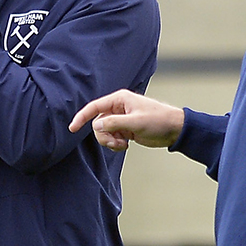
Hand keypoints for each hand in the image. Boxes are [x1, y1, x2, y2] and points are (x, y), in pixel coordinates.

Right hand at [68, 89, 184, 151]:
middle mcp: (118, 108)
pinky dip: (116, 144)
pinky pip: (111, 138)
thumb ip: (114, 123)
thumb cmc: (158, 120)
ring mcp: (121, 119)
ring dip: (110, 142)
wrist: (174, 129)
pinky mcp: (125, 129)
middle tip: (117, 143)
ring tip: (123, 145)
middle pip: (98, 124)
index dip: (81, 117)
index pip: (94, 107)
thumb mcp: (135, 122)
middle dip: (104, 136)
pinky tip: (127, 145)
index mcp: (120, 99)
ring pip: (104, 133)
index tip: (71, 128)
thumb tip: (96, 126)